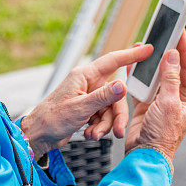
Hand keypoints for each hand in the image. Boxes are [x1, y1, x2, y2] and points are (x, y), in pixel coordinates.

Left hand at [20, 44, 152, 157]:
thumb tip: (122, 85)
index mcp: (85, 75)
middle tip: (117, 130)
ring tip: (93, 134)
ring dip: (105, 124)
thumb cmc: (51, 118)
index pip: (113, 61)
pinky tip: (89, 133)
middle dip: (116, 115)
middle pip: (116, 94)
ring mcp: (89, 97)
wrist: (38, 135)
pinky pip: (104, 116)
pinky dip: (99, 127)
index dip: (131, 54)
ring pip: (111, 108)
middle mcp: (88, 83)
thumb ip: (103, 97)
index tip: (147, 49)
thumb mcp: (80, 108)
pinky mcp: (88, 109)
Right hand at [124, 31, 185, 164]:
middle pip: (173, 69)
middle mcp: (177, 99)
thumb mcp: (169, 103)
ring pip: (156, 76)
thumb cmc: (162, 136)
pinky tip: (133, 65)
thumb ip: (170, 78)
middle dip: (167, 53)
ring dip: (151, 63)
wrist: (144, 155)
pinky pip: (142, 86)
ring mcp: (161, 102)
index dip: (185, 49)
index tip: (180, 33)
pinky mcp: (146, 106)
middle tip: (163, 35)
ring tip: (146, 47)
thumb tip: (172, 56)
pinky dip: (138, 76)